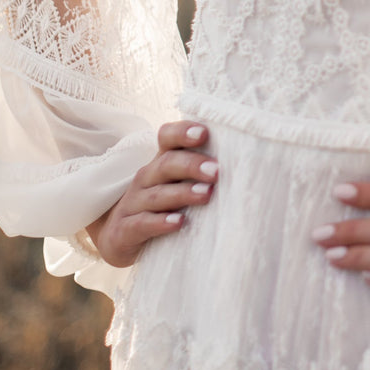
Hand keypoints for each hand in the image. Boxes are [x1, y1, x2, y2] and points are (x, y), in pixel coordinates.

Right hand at [86, 121, 217, 267]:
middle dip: (192, 165)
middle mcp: (146, 178)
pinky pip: (142, 224)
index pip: (167, 138)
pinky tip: (179, 222)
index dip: (183, 132)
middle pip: (166, 164)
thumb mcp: (178, 186)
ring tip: (206, 193)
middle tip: (217, 171)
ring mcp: (133, 203)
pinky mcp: (125, 230)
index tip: (204, 133)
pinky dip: (160, 222)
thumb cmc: (160, 207)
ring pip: (158, 195)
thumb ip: (202, 174)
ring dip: (183, 193)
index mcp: (161, 164)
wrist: (120, 237)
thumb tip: (249, 166)